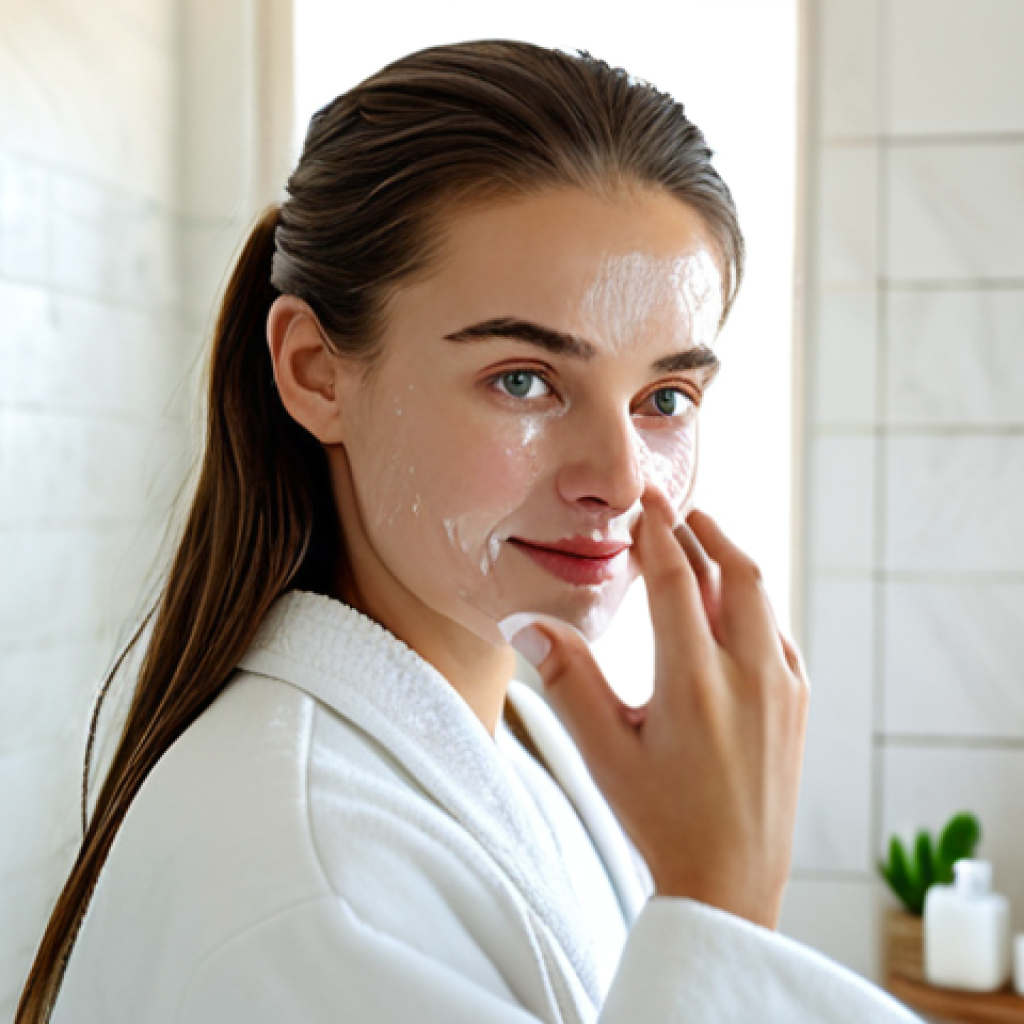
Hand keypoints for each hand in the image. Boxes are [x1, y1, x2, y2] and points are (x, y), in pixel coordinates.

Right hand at [512, 486, 809, 928]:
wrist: (732, 882)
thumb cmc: (662, 819)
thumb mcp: (604, 752)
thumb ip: (569, 680)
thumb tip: (528, 624)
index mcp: (694, 683)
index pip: (678, 581)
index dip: (658, 532)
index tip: (646, 501)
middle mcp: (749, 676)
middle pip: (735, 572)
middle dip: (703, 530)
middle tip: (672, 509)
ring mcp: (782, 688)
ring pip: (762, 598)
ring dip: (731, 560)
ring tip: (700, 541)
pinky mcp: (797, 704)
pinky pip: (777, 631)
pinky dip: (752, 602)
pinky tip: (731, 606)